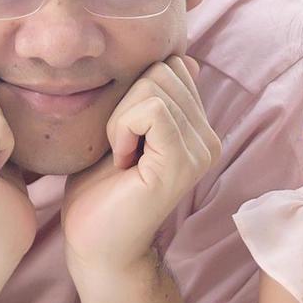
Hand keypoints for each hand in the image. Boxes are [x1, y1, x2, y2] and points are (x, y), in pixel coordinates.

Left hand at [62, 56, 221, 281]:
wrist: (94, 243)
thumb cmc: (100, 189)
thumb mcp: (123, 128)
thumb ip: (151, 97)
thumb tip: (185, 59)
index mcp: (197, 126)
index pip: (171, 66)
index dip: (133, 89)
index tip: (122, 133)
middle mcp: (208, 137)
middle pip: (163, 70)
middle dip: (126, 100)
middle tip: (119, 146)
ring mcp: (200, 151)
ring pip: (155, 87)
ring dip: (120, 117)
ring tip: (121, 155)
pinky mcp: (183, 163)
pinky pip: (153, 111)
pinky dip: (123, 127)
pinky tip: (121, 159)